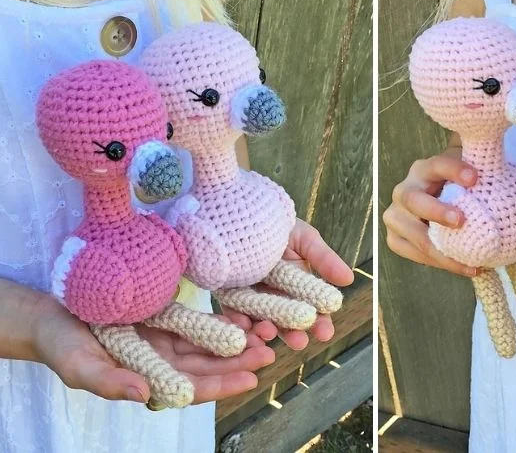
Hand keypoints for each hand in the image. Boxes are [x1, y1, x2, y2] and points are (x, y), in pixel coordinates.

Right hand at [33, 296, 274, 403]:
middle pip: (210, 365)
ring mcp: (167, 338)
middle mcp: (164, 361)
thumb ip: (111, 383)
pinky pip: (200, 318)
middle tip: (270, 351)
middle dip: (240, 361)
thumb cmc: (62, 345)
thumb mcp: (80, 367)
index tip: (251, 379)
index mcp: (149, 379)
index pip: (193, 387)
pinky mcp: (166, 314)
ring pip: (210, 342)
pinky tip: (242, 312)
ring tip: (265, 330)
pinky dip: (221, 318)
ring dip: (238, 339)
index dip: (221, 384)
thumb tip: (145, 396)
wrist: (51, 314)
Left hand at [221, 219, 353, 350]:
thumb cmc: (279, 223)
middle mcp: (276, 295)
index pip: (311, 309)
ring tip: (269, 334)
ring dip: (265, 331)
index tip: (325, 333)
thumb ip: (324, 259)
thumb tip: (349, 280)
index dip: (319, 322)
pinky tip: (242, 326)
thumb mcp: (305, 239)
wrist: (243, 212)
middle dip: (293, 333)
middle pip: (286, 320)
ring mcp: (251, 297)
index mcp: (298, 286)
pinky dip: (237, 321)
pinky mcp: (227, 294)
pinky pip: (231, 312)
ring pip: (260, 320)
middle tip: (299, 343)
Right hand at [383, 148, 478, 276]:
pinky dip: (439, 262)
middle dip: (436, 211)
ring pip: (414, 234)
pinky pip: (413, 253)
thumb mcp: (471, 174)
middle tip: (460, 221)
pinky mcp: (396, 237)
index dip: (453, 169)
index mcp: (424, 169)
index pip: (438, 164)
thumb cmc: (462, 191)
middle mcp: (405, 190)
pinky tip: (465, 268)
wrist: (443, 210)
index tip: (475, 178)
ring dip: (441, 249)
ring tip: (472, 262)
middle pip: (414, 200)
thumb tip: (501, 161)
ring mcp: (396, 215)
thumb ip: (483, 167)